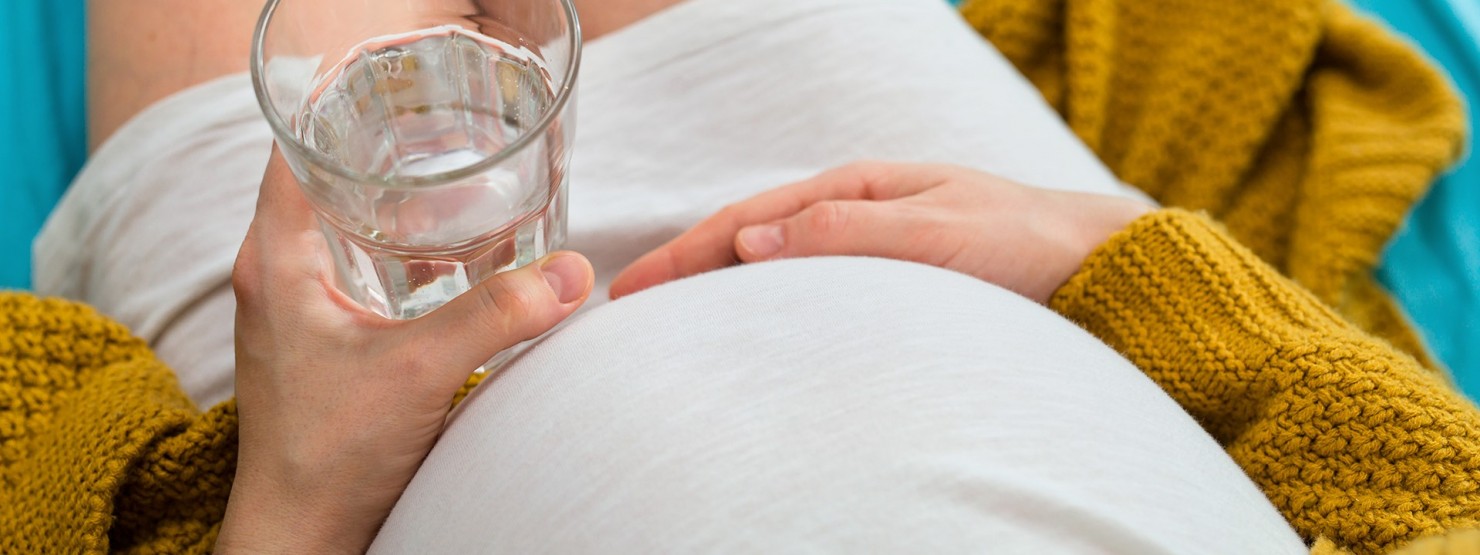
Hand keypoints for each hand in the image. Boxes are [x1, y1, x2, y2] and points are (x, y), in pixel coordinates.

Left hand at [216, 151, 593, 552]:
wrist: (303, 535)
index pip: (298, 149)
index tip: (412, 104)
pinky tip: (455, 267)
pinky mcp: (320, 345)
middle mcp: (276, 275)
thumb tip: (573, 274)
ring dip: (401, 210)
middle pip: (329, 182)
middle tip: (462, 144)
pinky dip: (404, 258)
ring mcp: (296, 312)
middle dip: (394, 156)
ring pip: (347, 230)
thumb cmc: (328, 454)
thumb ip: (498, 314)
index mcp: (277, 259)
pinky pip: (360, 275)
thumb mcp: (420, 370)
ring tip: (467, 193)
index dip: (349, 113)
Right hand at [611, 162, 1152, 303]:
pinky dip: (762, 308)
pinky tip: (743, 334)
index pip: (748, 218)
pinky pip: (806, 293)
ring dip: (715, 291)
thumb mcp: (938, 231)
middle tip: (623, 310)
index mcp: (857, 187)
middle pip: (747, 239)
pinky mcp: (884, 285)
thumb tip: (752, 241)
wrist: (1092, 267)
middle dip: (684, 270)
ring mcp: (865, 248)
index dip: (686, 253)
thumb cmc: (1023, 241)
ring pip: (770, 267)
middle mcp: (853, 213)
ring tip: (664, 325)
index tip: (632, 288)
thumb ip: (850, 232)